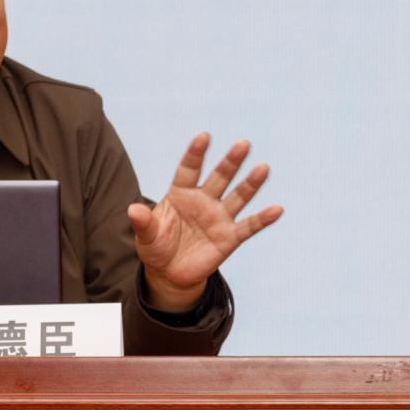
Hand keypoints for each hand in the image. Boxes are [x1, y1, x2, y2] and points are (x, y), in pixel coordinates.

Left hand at [126, 134, 282, 311]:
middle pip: (218, 177)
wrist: (169, 273)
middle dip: (230, 162)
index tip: (204, 136)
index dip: (195, 154)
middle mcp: (203, 201)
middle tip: (243, 144)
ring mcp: (218, 218)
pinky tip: (277, 209)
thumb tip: (132, 209)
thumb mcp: (147, 235)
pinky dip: (262, 219)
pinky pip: (248, 226)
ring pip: (237, 197)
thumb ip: (143, 222)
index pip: (189, 169)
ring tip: (263, 168)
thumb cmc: (156, 246)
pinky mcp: (229, 238)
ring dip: (250, 184)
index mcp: (180, 194)